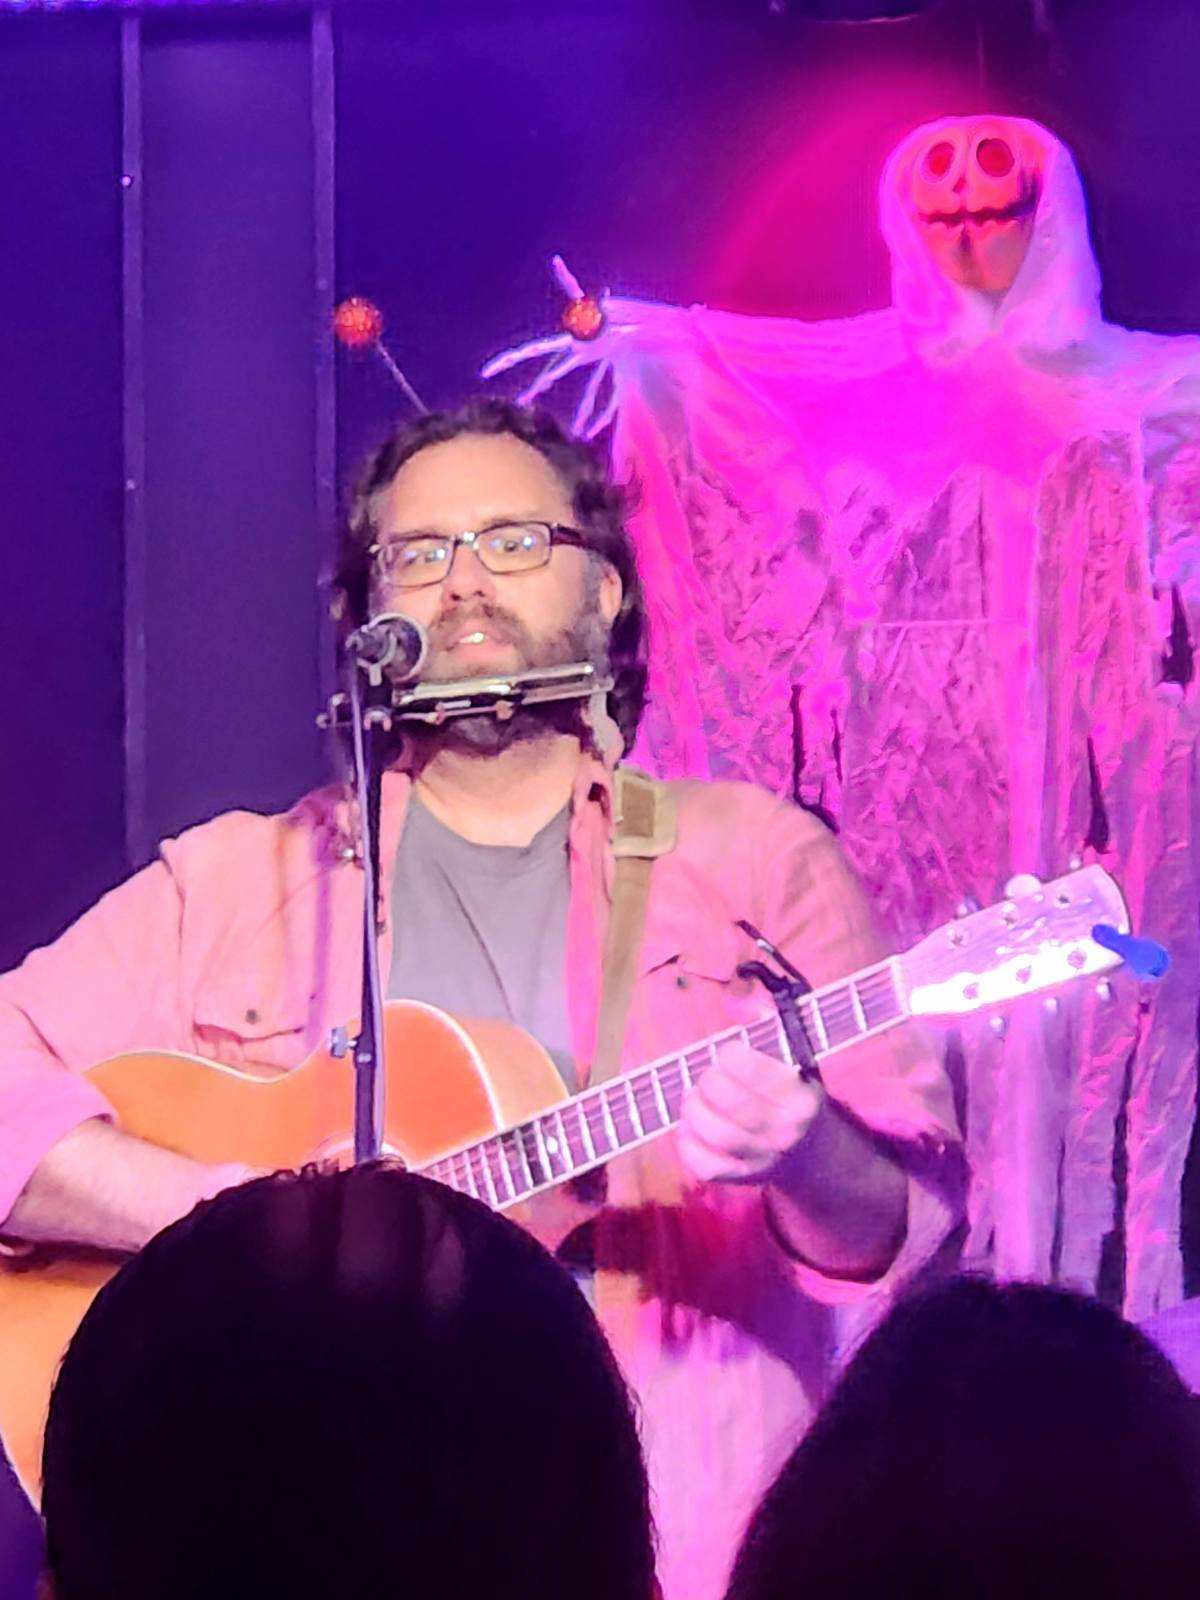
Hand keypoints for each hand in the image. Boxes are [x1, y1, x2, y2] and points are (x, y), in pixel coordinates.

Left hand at [677, 1040, 822, 1184]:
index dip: (732, 1056)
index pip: (757, 1073)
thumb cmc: (795, 1098)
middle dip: (709, 1082)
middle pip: (734, 1105)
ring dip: (693, 1111)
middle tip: (707, 1077)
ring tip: (693, 1098)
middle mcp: (785, 1131)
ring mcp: (764, 1159)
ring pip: (717, 1135)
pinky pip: (706, 1167)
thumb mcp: (796, 1064)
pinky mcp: (743, 1179)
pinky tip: (688, 1128)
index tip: (728, 1052)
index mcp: (801, 1098)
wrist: (815, 1157)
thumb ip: (771, 1029)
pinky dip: (687, 1145)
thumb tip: (742, 999)